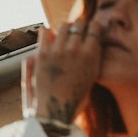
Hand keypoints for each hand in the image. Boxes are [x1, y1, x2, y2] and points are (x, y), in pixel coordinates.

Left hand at [22, 18, 102, 132]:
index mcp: (91, 57)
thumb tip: (89, 44)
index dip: (93, 27)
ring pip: (63, 26)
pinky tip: (49, 41)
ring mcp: (58, 51)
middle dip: (79, 25)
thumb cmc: (75, 100)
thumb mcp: (91, 79)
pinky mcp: (42, 54)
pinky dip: (47, 34)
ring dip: (64, 29)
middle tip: (77, 31)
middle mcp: (76, 50)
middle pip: (79, 23)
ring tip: (63, 37)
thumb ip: (91, 60)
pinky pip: (44, 32)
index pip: (95, 28)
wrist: (55, 113)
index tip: (91, 29)